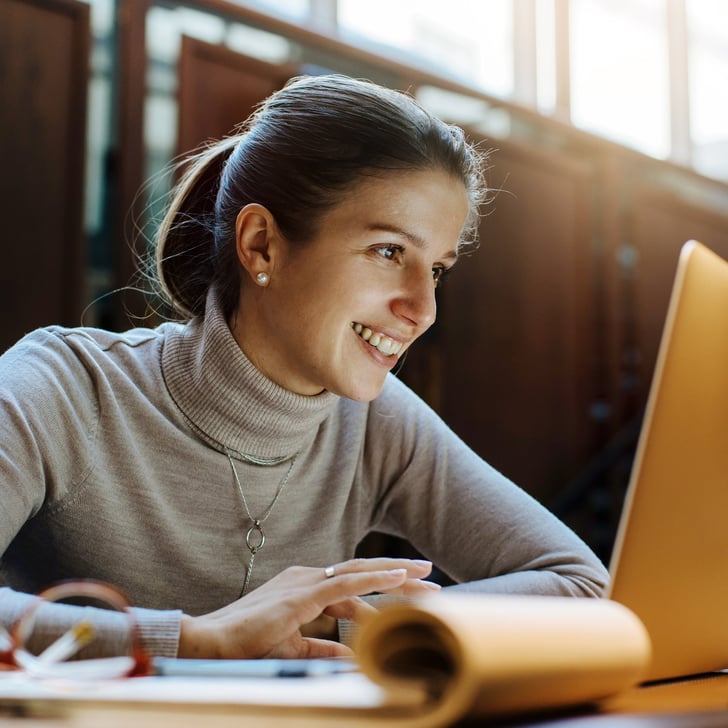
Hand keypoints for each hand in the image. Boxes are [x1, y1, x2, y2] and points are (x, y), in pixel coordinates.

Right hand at [178, 557, 437, 659]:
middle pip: (362, 573)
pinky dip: (374, 578)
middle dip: (398, 574)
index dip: (383, 589)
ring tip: (425, 576)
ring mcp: (305, 581)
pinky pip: (345, 583)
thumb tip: (349, 651)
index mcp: (306, 587)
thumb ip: (322, 645)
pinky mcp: (301, 592)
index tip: (412, 594)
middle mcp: (309, 577)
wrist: (212, 643)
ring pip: (360, 572)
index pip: (354, 585)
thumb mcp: (295, 645)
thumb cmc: (247, 644)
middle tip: (430, 576)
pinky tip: (398, 577)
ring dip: (395, 574)